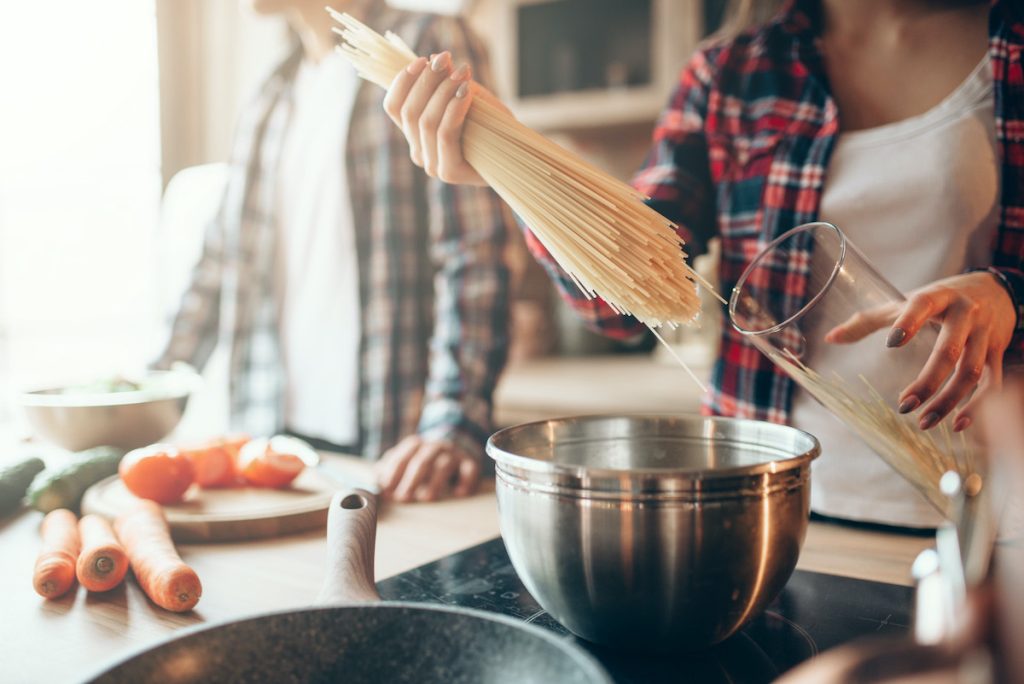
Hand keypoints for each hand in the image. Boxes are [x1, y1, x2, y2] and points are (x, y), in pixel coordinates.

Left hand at [374, 434, 480, 501]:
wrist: (454, 443)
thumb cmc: (422, 458)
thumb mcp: (404, 460)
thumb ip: (389, 469)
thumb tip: (373, 483)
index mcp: (415, 444)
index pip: (401, 457)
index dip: (392, 474)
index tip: (386, 490)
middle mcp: (434, 445)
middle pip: (421, 461)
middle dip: (411, 480)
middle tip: (403, 498)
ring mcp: (453, 452)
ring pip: (444, 464)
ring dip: (435, 482)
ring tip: (426, 498)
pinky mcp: (469, 460)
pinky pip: (469, 469)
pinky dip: (465, 480)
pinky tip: (459, 494)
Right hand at [383, 51, 487, 185]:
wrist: (517, 152)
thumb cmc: (492, 123)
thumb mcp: (468, 95)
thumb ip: (449, 81)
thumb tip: (434, 58)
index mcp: (415, 134)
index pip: (393, 106)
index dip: (403, 81)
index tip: (423, 60)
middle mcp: (419, 152)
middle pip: (409, 111)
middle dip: (427, 80)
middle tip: (447, 59)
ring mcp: (432, 165)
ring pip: (426, 121)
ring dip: (444, 91)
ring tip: (463, 74)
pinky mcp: (450, 172)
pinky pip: (445, 134)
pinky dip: (454, 108)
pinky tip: (466, 92)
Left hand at [824, 272, 1014, 431]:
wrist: (994, 289)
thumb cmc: (940, 299)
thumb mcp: (906, 302)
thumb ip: (868, 320)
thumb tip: (830, 338)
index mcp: (937, 296)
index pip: (922, 305)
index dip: (909, 322)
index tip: (891, 343)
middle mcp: (965, 313)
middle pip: (948, 350)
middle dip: (928, 381)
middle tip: (904, 406)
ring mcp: (984, 333)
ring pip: (972, 371)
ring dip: (949, 400)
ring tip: (925, 422)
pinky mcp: (998, 351)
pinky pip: (992, 382)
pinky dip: (978, 406)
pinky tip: (959, 425)